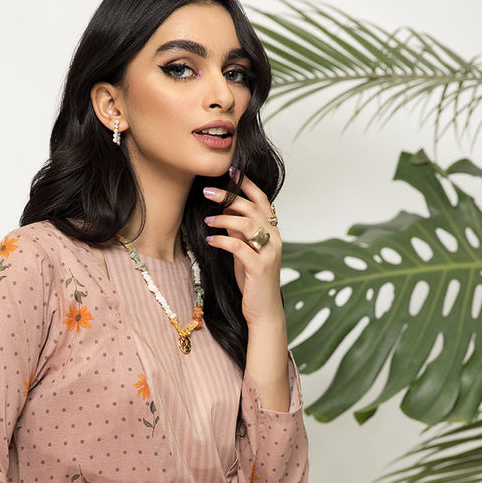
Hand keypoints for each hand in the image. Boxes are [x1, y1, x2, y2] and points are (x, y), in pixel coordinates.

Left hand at [203, 173, 283, 329]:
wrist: (263, 310)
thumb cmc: (252, 281)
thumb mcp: (244, 252)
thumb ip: (239, 233)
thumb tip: (225, 211)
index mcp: (272, 232)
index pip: (262, 200)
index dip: (247, 185)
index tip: (230, 171)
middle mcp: (274, 239)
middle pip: (252, 208)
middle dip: (228, 196)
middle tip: (207, 191)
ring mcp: (269, 253)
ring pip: (247, 224)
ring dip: (223, 218)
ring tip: (206, 220)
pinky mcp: (259, 267)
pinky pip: (239, 247)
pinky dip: (222, 240)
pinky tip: (209, 240)